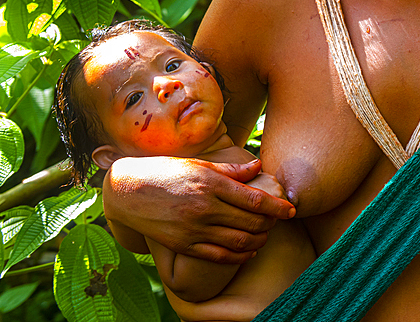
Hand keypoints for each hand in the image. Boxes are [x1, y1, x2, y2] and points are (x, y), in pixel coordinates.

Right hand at [104, 157, 294, 263]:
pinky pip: (218, 256)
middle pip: (250, 221)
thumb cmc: (166, 172)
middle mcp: (205, 208)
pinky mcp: (184, 245)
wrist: (128, 191)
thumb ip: (231, 170)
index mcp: (211, 184)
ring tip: (266, 235)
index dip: (277, 206)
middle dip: (271, 223)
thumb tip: (258, 166)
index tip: (291, 209)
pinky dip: (239, 256)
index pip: (254, 199)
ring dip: (259, 240)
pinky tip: (248, 251)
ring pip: (239, 241)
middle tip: (279, 220)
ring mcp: (194, 229)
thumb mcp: (199, 164)